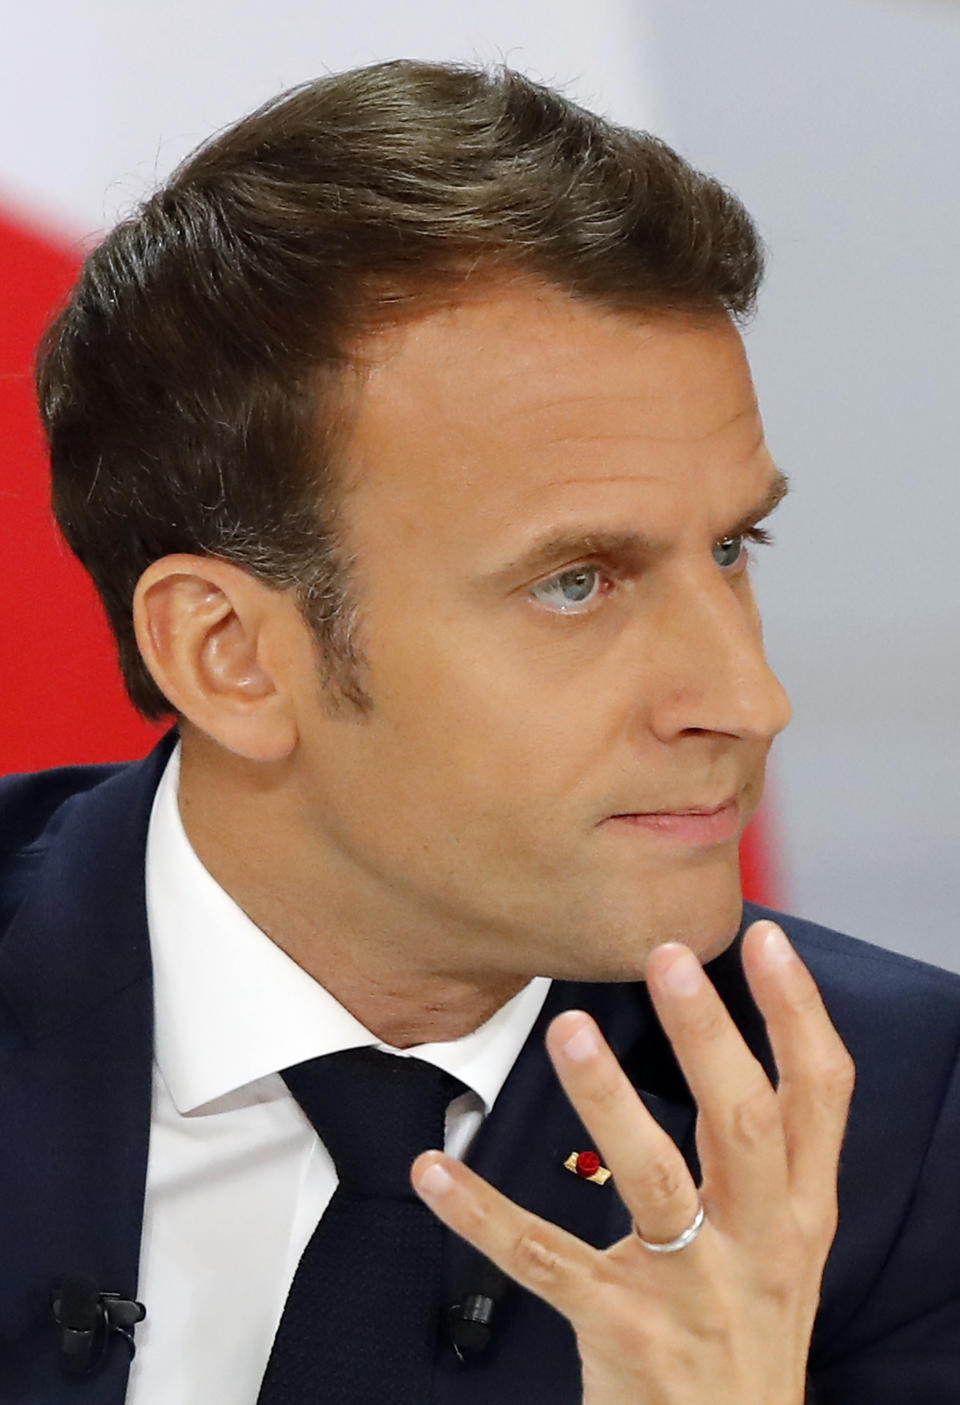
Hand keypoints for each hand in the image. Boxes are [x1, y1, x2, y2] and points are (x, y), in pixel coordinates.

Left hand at [412, 921, 854, 1404]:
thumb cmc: (750, 1326)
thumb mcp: (788, 1242)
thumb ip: (770, 1155)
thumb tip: (731, 1037)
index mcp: (800, 1210)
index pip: (821, 1094)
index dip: (798, 1013)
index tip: (764, 940)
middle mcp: (758, 1243)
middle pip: (741, 1122)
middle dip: (707, 1035)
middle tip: (668, 958)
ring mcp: (690, 1290)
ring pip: (652, 1182)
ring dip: (608, 1100)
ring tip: (568, 1032)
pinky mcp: (620, 1329)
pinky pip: (542, 1260)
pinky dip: (483, 1213)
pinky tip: (438, 1171)